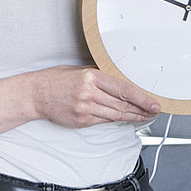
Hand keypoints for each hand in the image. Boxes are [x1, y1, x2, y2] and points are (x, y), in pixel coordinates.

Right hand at [32, 65, 160, 127]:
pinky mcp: (81, 121)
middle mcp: (89, 93)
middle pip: (122, 104)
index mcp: (90, 77)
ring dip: (133, 117)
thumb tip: (120, 78)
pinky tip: (125, 118)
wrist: (36, 94)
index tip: (153, 103)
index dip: (142, 98)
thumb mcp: (79, 69)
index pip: (123, 89)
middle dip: (141, 109)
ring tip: (144, 117)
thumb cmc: (56, 79)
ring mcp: (85, 109)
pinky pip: (104, 121)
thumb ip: (99, 74)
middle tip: (154, 111)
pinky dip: (116, 120)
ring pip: (115, 115)